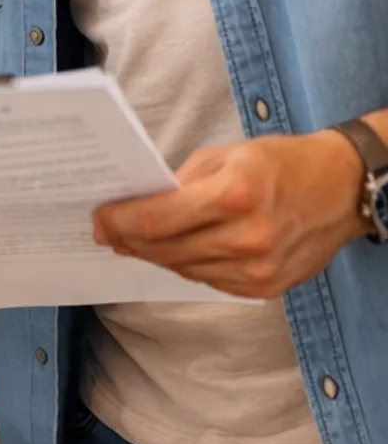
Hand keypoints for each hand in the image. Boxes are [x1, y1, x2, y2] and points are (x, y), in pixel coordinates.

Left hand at [92, 130, 364, 300]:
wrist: (343, 188)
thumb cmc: (281, 163)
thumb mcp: (227, 156)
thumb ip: (181, 183)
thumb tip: (137, 206)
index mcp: (235, 194)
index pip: (158, 220)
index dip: (120, 222)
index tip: (99, 219)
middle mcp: (248, 237)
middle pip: (166, 250)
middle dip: (129, 240)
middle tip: (106, 232)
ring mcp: (258, 269)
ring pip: (184, 269)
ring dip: (155, 255)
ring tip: (133, 242)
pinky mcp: (266, 288)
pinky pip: (209, 280)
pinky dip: (187, 265)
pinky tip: (175, 251)